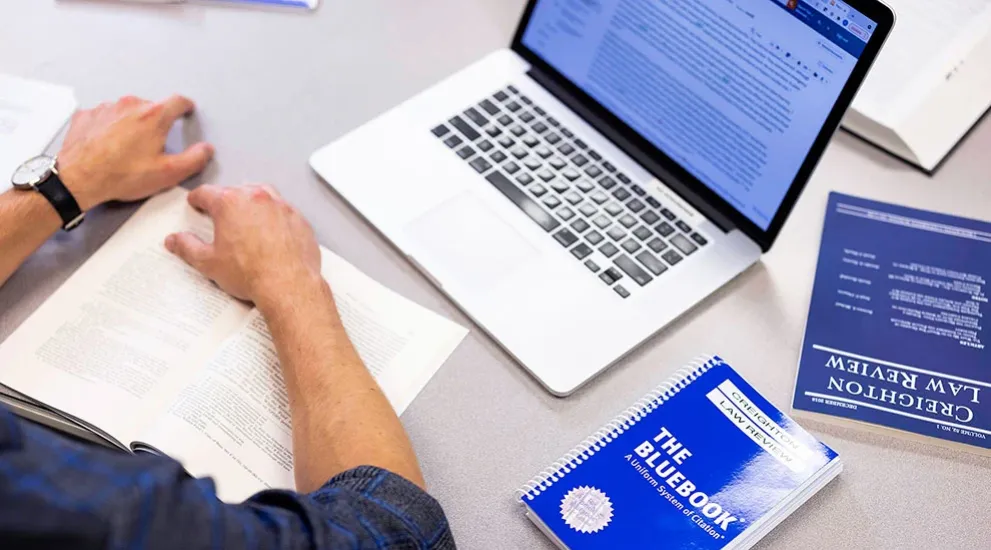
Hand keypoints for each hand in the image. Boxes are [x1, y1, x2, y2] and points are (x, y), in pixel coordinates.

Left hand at [58, 95, 214, 210]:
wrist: (79, 179)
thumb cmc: (120, 176)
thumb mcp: (168, 174)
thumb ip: (193, 159)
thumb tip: (205, 150)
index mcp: (153, 116)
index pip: (177, 101)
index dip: (185, 106)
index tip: (186, 110)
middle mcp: (130, 105)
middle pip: (150, 108)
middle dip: (154, 123)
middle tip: (151, 146)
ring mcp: (106, 108)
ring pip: (126, 112)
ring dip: (130, 125)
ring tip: (126, 150)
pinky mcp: (87, 116)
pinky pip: (104, 117)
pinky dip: (108, 128)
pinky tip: (107, 146)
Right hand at [164, 185, 322, 309]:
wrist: (288, 285)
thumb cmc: (249, 273)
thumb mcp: (209, 263)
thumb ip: (188, 247)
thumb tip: (174, 240)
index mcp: (230, 203)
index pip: (206, 193)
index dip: (198, 199)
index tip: (196, 203)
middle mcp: (257, 197)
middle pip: (236, 191)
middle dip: (226, 200)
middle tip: (220, 215)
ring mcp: (281, 206)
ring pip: (263, 194)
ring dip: (252, 202)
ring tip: (246, 217)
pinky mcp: (299, 219)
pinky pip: (284, 211)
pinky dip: (275, 216)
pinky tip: (272, 231)